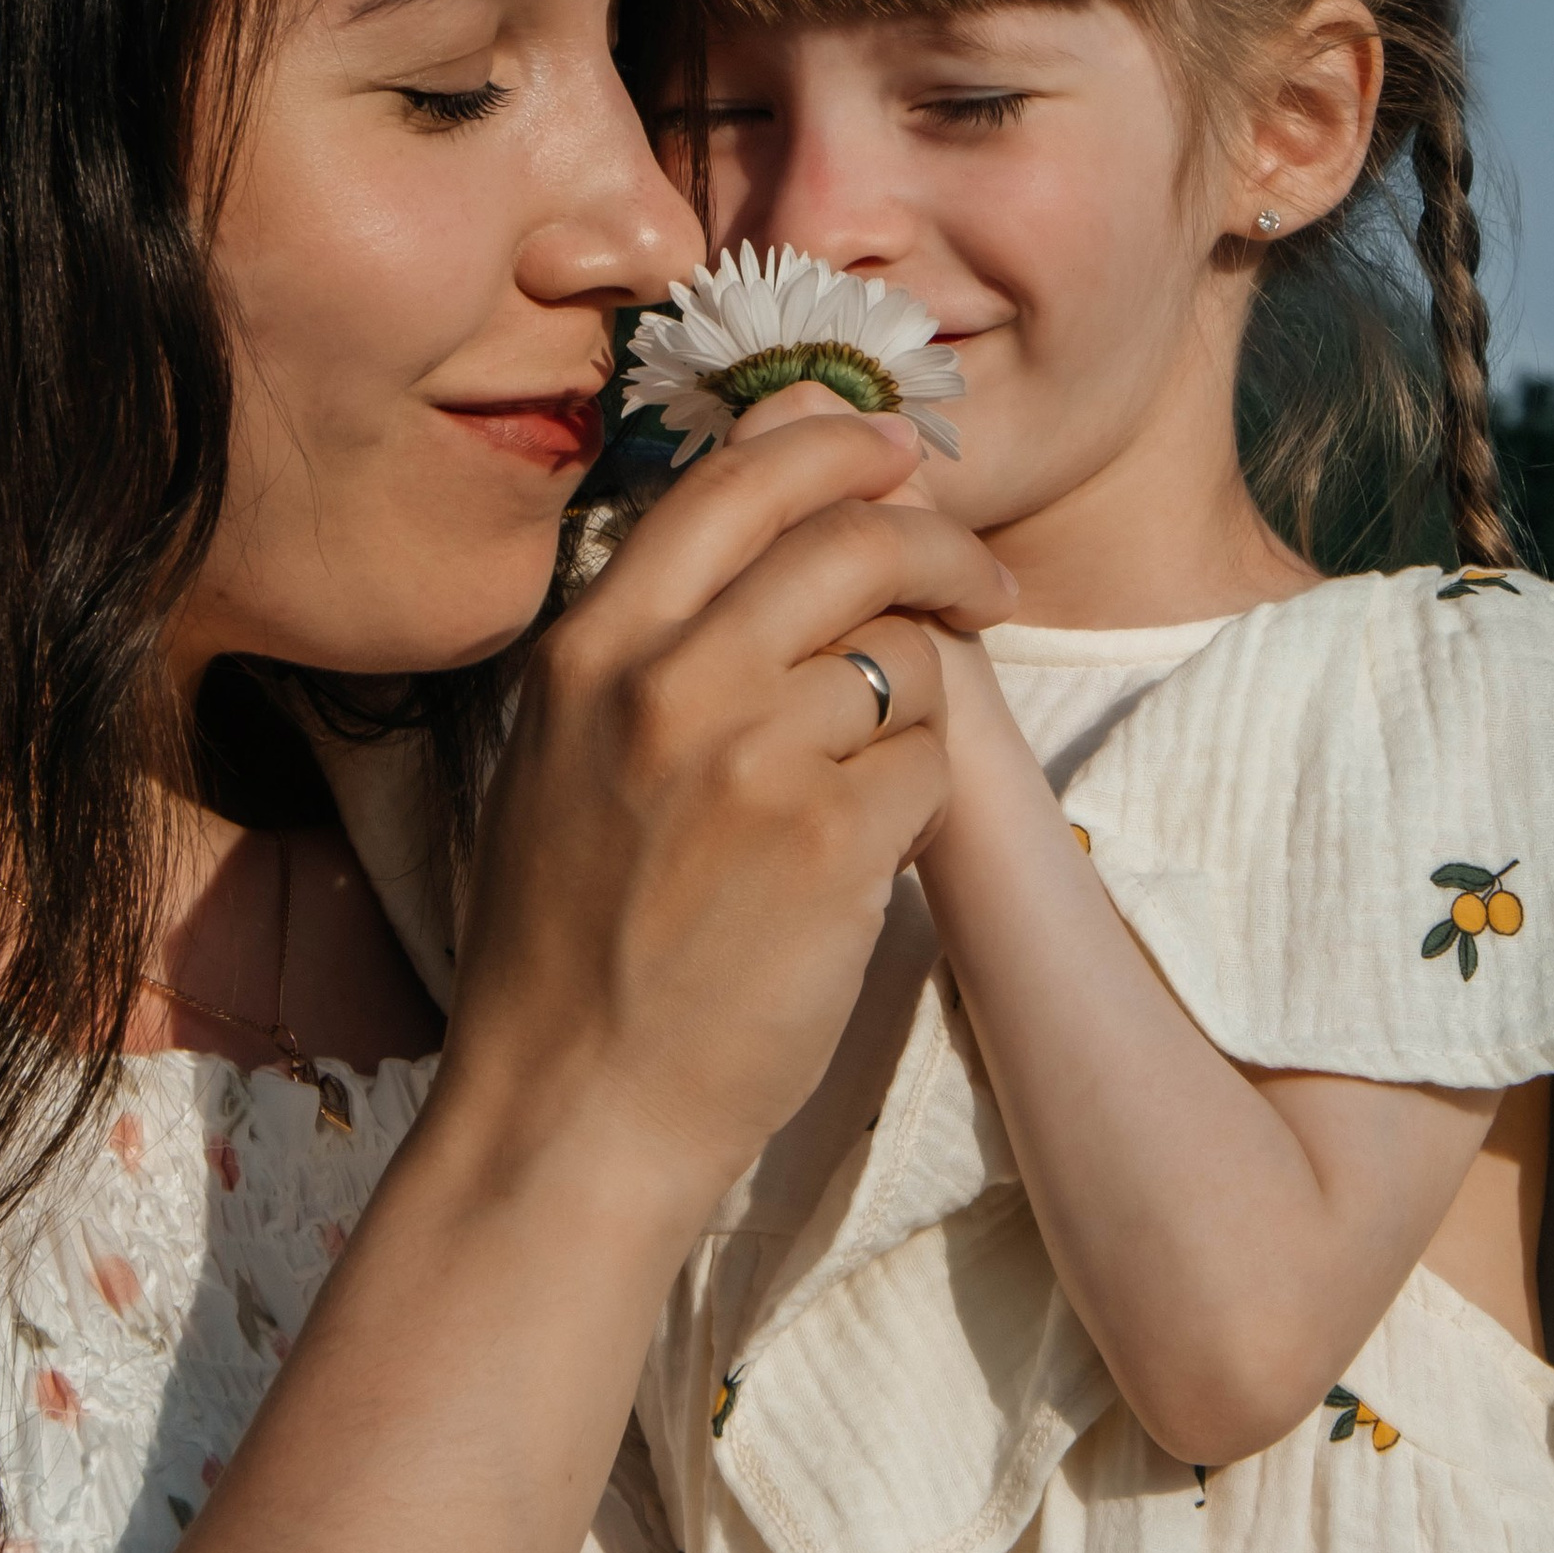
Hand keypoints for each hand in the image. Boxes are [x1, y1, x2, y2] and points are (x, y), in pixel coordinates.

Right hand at [444, 405, 1012, 1209]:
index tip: (898, 450)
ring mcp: (749, 759)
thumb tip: (770, 450)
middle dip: (941, 542)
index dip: (839, 442)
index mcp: (591, 648)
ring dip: (922, 700)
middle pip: (851, 537)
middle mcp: (666, 681)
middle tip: (985, 578)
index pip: (738, 478)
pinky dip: (920, 798)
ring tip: (882, 764)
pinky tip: (870, 848)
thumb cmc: (573, 936)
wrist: (572, 1110)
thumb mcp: (569, 745)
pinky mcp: (830, 844)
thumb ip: (662, 613)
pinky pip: (930, 763)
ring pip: (907, 654)